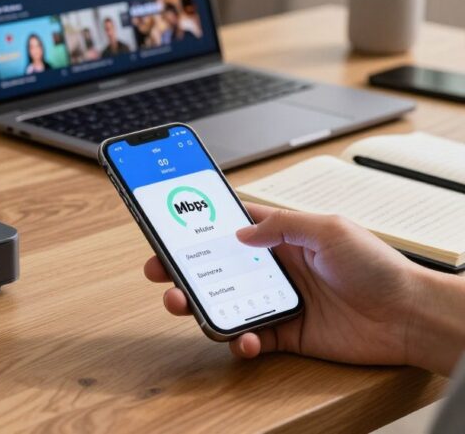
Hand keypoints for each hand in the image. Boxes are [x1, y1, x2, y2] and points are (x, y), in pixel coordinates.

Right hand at [144, 203, 433, 368]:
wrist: (407, 316)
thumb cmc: (377, 266)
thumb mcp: (329, 228)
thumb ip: (281, 225)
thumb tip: (239, 233)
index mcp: (281, 237)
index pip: (230, 226)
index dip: (198, 225)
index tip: (168, 225)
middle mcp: (272, 268)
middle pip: (214, 266)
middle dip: (180, 268)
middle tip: (159, 271)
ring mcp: (275, 301)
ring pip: (222, 303)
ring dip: (197, 305)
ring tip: (182, 304)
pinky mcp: (283, 334)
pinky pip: (247, 337)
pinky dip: (237, 340)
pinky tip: (242, 338)